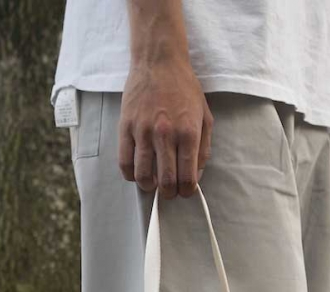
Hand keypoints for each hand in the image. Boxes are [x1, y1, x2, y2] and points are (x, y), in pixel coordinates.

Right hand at [118, 60, 212, 198]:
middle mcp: (166, 135)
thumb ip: (203, 148)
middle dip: (169, 193)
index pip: (187, 178)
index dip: (187, 191)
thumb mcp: (204, 117)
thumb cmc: (184, 89)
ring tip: (152, 183)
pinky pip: (124, 161)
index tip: (185, 190)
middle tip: (169, 190)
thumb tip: (196, 174)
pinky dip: (130, 174)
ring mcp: (143, 131)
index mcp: (188, 133)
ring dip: (149, 186)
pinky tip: (137, 172)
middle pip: (166, 181)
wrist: (159, 61)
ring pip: (143, 175)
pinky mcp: (126, 126)